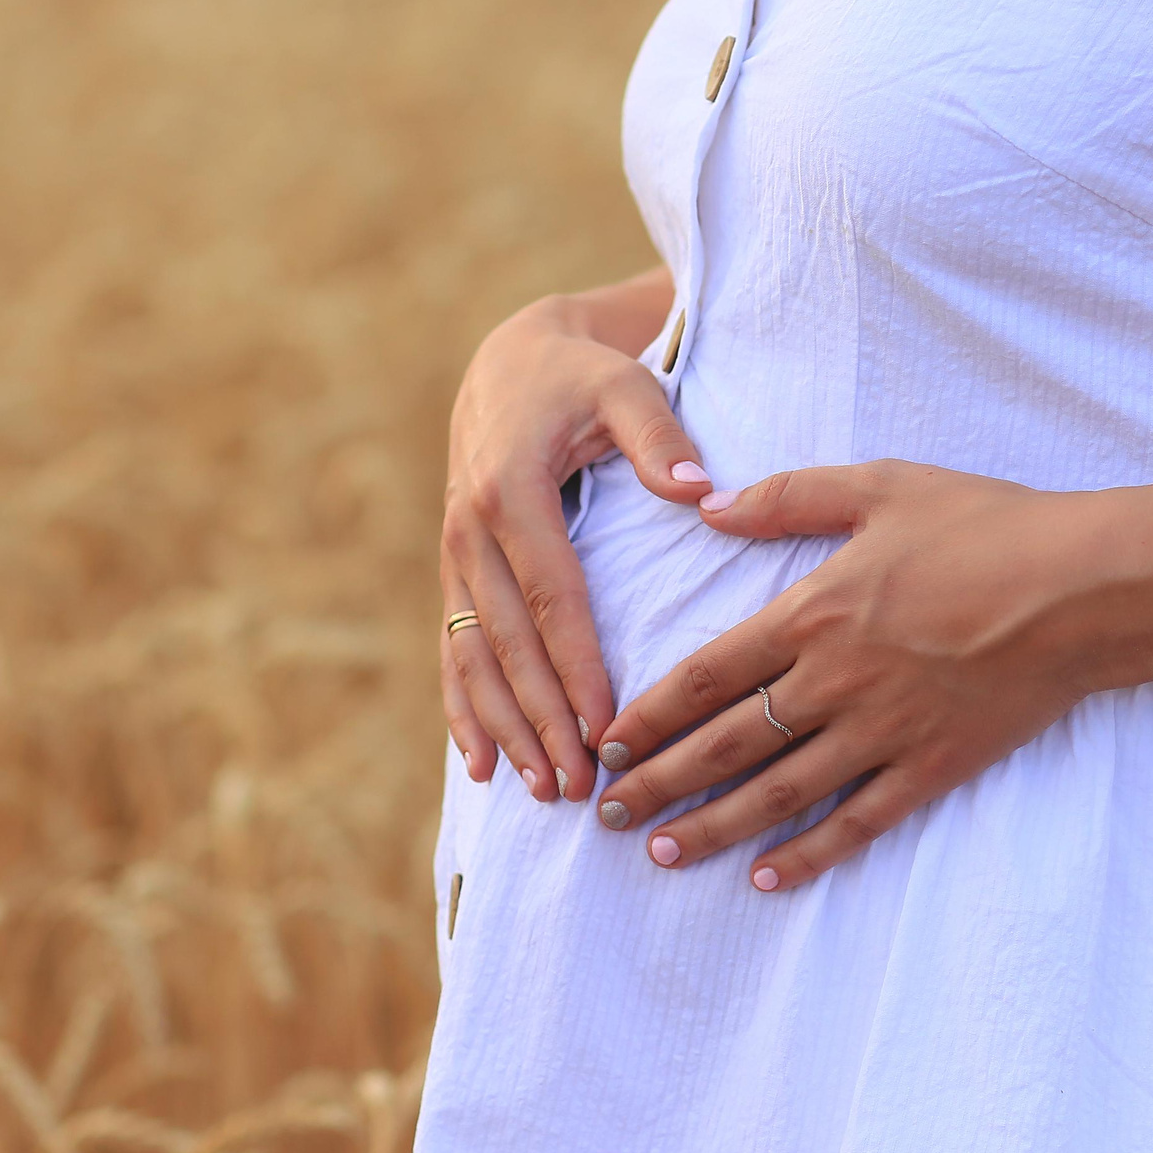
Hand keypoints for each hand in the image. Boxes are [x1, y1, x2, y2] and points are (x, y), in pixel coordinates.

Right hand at [442, 288, 712, 801]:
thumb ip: (659, 437)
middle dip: (540, 718)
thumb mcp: (626, 387)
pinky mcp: (453, 570)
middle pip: (508, 641)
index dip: (575, 665)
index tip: (606, 725)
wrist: (511, 361)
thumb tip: (700, 492)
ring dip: (502, 727)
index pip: (551, 594)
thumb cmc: (583, 378)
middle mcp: (470, 528)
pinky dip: (463, 709)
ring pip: (472, 656)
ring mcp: (454, 553)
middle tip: (577, 785)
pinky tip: (480, 765)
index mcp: (511, 489)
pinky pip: (452, 649)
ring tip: (539, 790)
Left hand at [592, 462, 1152, 888]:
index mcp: (813, 612)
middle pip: (727, 743)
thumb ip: (789, 498)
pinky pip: (859, 820)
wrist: (1087, 586)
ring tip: (662, 854)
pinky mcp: (934, 765)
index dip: (651, 715)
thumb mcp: (882, 485)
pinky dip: (811, 853)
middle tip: (607, 816)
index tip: (607, 745)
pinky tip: (768, 878)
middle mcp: (836, 680)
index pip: (706, 675)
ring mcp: (885, 730)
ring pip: (780, 792)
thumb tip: (710, 507)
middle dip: (661, 783)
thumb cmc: (988, 525)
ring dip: (714, 827)